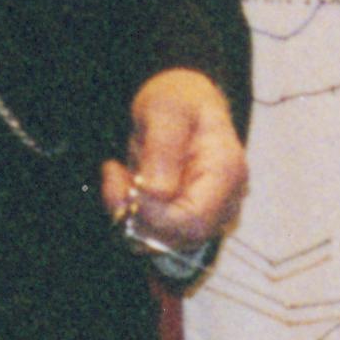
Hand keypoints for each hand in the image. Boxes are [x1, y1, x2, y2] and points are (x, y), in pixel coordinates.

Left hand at [105, 68, 245, 256]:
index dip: (154, 217)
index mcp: (226, 171)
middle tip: (114, 176)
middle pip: (179, 238)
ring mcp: (208, 213)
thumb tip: (155, 194)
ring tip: (118, 174)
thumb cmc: (180, 99)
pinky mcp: (188, 218)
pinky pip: (155, 233)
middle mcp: (224, 200)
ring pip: (162, 240)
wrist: (184, 100)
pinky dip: (131, 213)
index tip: (129, 187)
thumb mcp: (165, 109)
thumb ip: (162, 149)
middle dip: (137, 215)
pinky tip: (126, 182)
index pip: (193, 220)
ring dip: (129, 213)